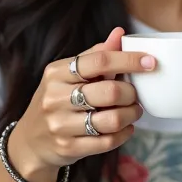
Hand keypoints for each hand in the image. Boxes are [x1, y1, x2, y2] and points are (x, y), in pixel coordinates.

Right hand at [8, 27, 154, 181]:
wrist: (30, 142)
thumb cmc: (56, 102)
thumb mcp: (67, 75)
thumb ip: (95, 55)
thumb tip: (119, 33)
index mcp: (56, 73)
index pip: (99, 61)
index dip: (129, 60)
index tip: (150, 62)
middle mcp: (55, 98)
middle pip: (111, 91)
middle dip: (132, 93)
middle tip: (135, 95)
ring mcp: (61, 125)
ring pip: (112, 119)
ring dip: (131, 115)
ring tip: (133, 111)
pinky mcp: (69, 147)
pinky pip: (108, 141)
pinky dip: (124, 133)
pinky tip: (125, 128)